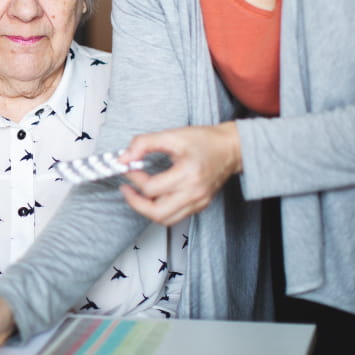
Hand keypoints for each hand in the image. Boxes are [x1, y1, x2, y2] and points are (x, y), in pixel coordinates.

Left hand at [119, 122, 242, 225]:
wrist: (230, 148)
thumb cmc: (205, 140)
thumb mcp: (171, 135)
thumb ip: (144, 143)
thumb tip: (124, 157)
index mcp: (188, 174)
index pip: (152, 188)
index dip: (134, 178)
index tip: (129, 167)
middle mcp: (194, 193)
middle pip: (157, 213)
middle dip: (136, 203)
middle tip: (127, 189)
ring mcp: (198, 202)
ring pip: (165, 219)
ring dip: (147, 209)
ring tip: (138, 194)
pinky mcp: (200, 205)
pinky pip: (175, 216)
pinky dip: (161, 209)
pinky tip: (155, 195)